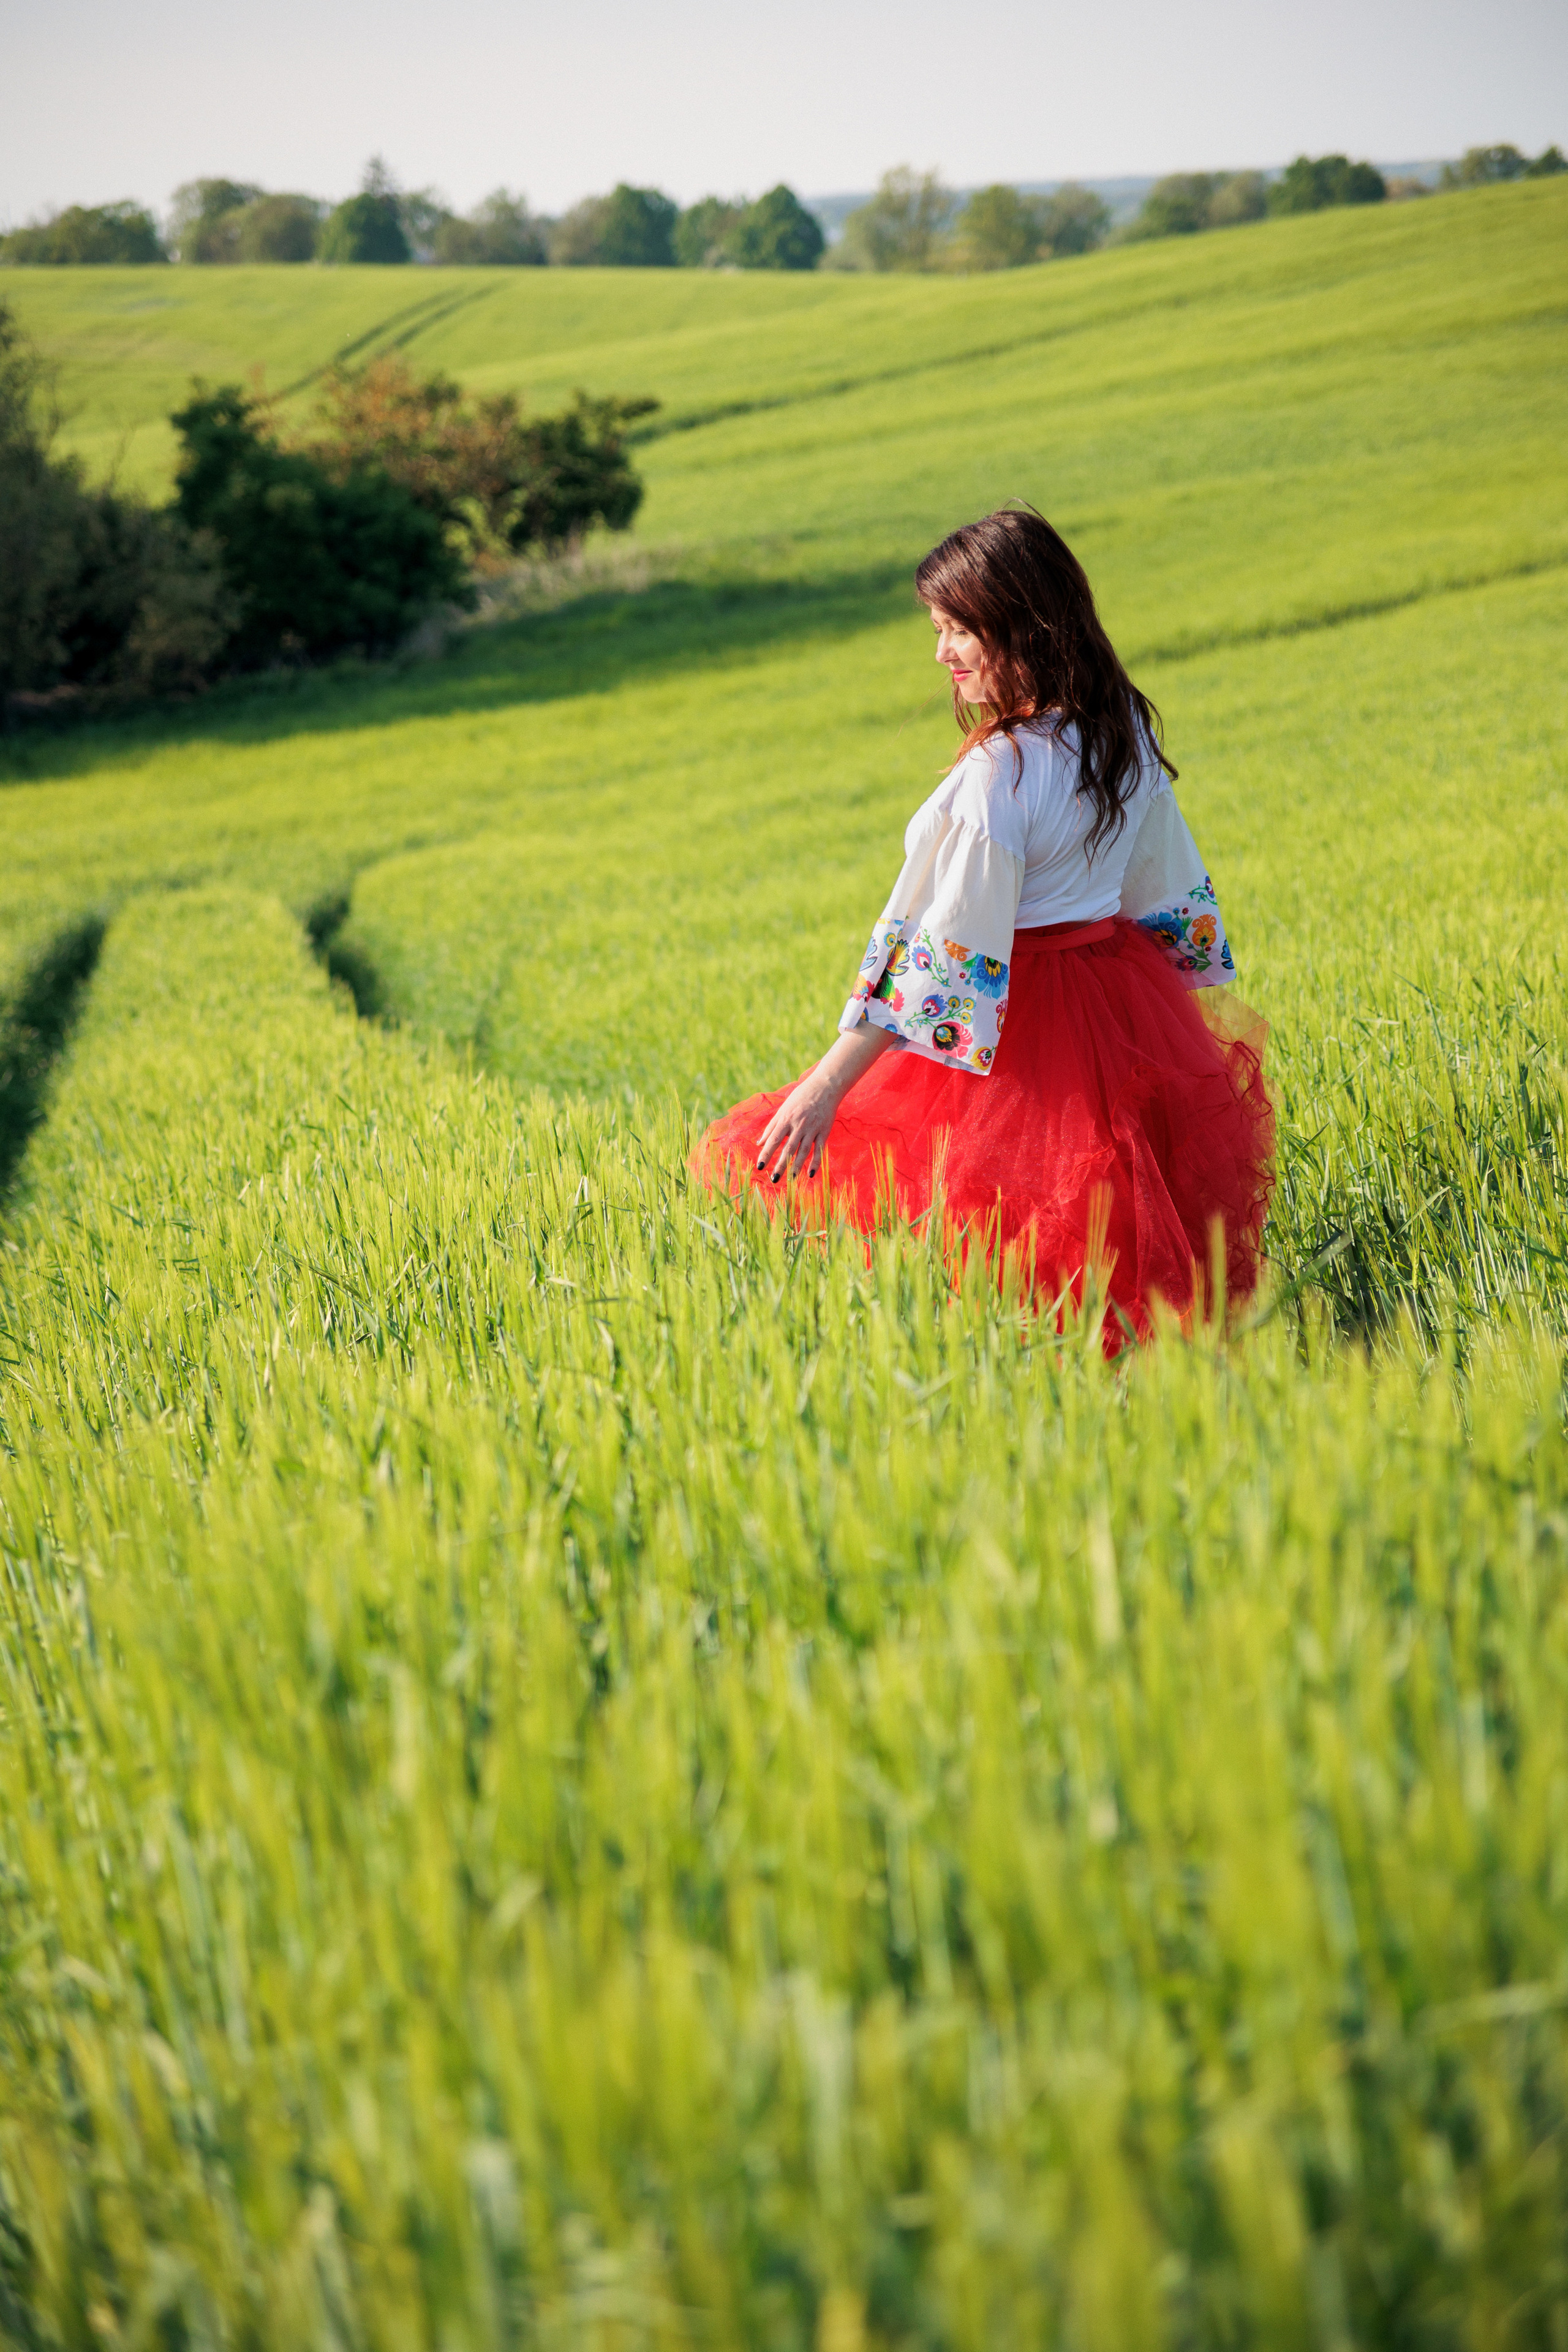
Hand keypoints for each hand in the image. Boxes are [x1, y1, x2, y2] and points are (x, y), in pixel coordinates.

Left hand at [756, 1069, 841, 1183]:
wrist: (825, 1087)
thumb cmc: (800, 1097)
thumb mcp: (783, 1109)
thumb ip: (771, 1127)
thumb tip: (759, 1143)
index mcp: (786, 1118)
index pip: (774, 1139)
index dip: (766, 1154)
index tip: (759, 1167)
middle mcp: (799, 1124)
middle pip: (788, 1148)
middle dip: (780, 1165)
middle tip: (773, 1179)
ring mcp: (812, 1129)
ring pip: (803, 1151)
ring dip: (796, 1166)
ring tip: (791, 1180)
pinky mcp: (824, 1131)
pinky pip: (819, 1149)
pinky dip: (816, 1162)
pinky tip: (811, 1173)